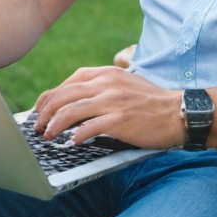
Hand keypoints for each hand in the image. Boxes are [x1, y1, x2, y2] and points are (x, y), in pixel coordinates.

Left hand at [31, 66, 185, 150]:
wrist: (180, 112)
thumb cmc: (151, 103)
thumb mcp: (125, 85)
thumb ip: (102, 88)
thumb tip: (75, 102)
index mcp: (106, 73)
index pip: (69, 82)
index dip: (50, 97)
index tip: (40, 110)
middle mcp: (107, 83)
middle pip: (64, 95)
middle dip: (45, 113)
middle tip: (36, 127)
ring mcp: (113, 101)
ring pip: (71, 111)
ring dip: (54, 125)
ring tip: (46, 136)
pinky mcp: (119, 120)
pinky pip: (89, 127)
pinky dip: (76, 136)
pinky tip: (70, 143)